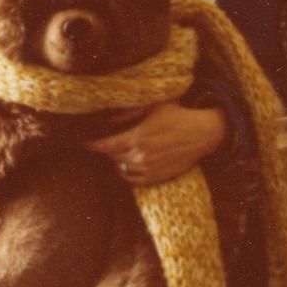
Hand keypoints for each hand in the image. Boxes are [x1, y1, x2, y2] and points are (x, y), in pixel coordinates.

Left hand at [86, 101, 226, 184]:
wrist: (202, 133)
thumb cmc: (178, 115)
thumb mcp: (154, 106)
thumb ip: (130, 112)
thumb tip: (109, 119)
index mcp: (137, 137)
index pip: (105, 146)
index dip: (92, 145)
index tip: (84, 143)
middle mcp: (141, 155)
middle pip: (112, 157)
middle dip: (107, 151)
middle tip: (104, 145)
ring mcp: (149, 168)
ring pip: (122, 169)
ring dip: (118, 162)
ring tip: (117, 153)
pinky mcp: (157, 177)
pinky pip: (134, 180)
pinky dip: (128, 174)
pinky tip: (128, 166)